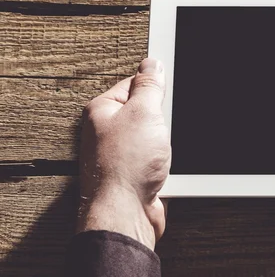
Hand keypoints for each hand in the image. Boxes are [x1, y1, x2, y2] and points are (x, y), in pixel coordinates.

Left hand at [78, 58, 170, 249]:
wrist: (127, 213)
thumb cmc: (125, 166)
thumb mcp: (144, 112)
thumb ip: (150, 85)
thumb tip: (153, 64)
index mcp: (103, 111)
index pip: (134, 84)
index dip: (155, 86)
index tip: (169, 89)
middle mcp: (108, 133)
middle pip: (147, 112)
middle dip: (164, 120)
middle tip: (165, 127)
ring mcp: (122, 155)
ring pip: (156, 138)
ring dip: (167, 144)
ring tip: (162, 153)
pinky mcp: (136, 175)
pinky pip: (159, 160)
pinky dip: (167, 163)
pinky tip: (165, 168)